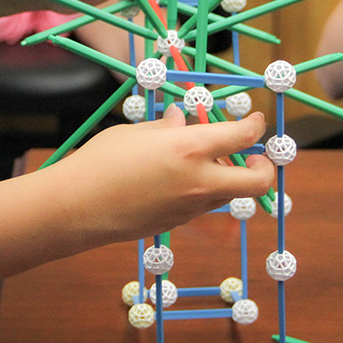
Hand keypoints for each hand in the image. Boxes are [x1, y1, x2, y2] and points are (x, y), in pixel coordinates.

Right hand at [56, 107, 273, 242]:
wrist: (78, 207)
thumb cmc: (102, 161)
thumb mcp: (135, 133)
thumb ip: (167, 127)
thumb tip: (182, 119)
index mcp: (189, 149)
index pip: (242, 136)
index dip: (255, 126)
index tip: (255, 120)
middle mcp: (199, 181)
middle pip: (257, 181)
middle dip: (264, 167)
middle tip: (254, 157)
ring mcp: (191, 207)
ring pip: (230, 194)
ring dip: (228, 178)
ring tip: (203, 162)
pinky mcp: (178, 223)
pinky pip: (203, 205)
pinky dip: (202, 190)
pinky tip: (174, 180)